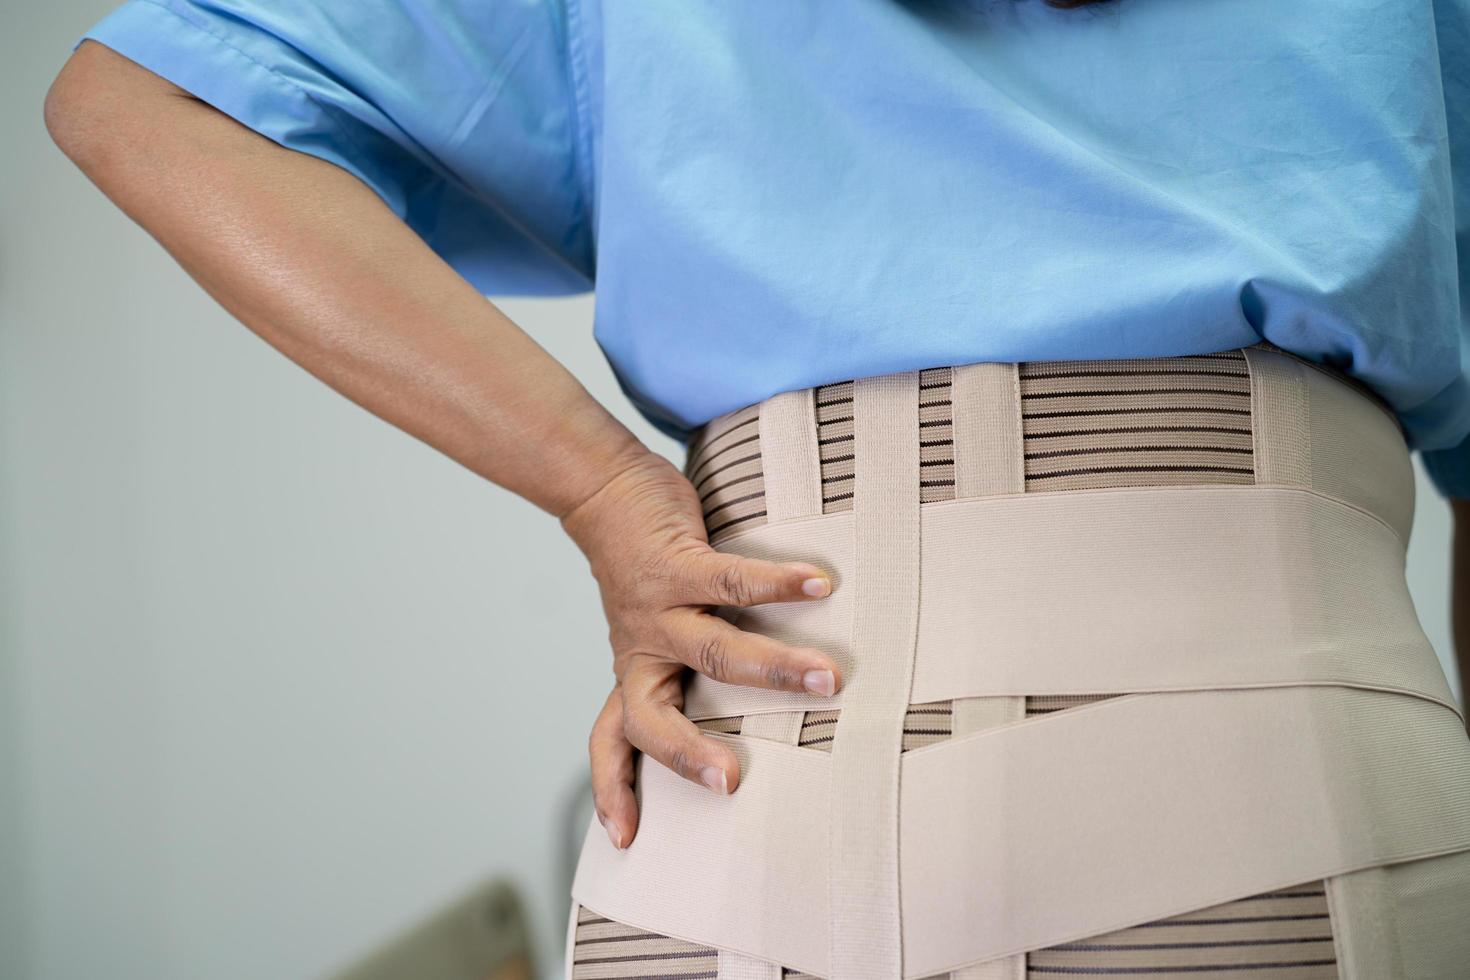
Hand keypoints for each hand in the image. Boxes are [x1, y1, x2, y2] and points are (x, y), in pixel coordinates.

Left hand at [560, 449, 840, 848]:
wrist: (605, 490)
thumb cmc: (643, 566)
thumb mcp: (650, 628)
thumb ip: (685, 665)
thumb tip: (760, 705)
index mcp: (635, 671)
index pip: (613, 739)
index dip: (614, 788)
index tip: (624, 838)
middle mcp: (640, 648)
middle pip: (654, 716)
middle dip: (689, 753)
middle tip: (731, 781)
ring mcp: (655, 607)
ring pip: (712, 650)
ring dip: (774, 667)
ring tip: (829, 677)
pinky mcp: (676, 561)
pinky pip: (731, 577)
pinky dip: (779, 582)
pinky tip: (820, 583)